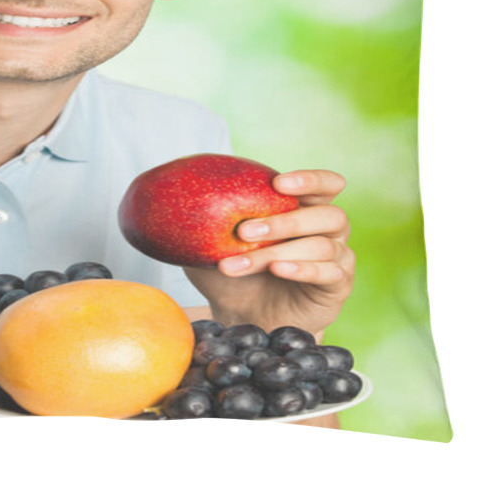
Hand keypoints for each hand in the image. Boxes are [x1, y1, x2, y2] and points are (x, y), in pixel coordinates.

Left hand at [184, 169, 353, 337]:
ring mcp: (337, 258)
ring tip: (239, 264)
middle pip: (326, 214)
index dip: (310, 180)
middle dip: (284, 220)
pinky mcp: (338, 286)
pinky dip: (302, 269)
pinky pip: (329, 272)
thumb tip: (161, 194)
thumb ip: (201, 217)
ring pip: (320, 245)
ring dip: (277, 251)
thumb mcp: (211, 243)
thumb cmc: (232, 275)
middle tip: (244, 230)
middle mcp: (328, 230)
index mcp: (305, 209)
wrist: (243, 318)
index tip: (279, 182)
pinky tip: (277, 270)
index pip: (325, 184)